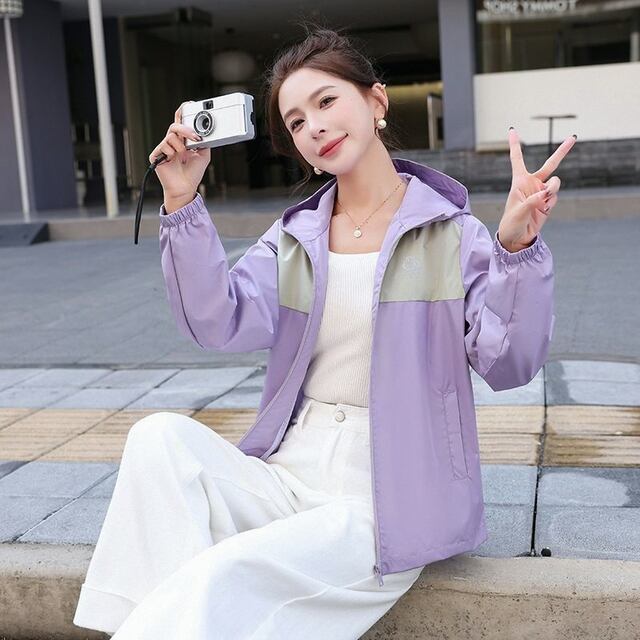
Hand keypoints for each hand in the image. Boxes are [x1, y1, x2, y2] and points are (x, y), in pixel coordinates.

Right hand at [149, 102, 211, 205]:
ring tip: (184, 156)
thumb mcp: (204, 155)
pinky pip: (164, 146)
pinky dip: (172, 153)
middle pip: (175, 125)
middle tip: (196, 137)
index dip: (184, 111)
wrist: (185, 188)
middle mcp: (172, 142)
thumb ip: (204, 142)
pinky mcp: (156, 155)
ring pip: (171, 136)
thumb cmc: (193, 174)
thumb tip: (205, 131)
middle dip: (186, 129)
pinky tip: (173, 160)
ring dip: (181, 146)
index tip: (191, 105)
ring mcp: (163, 148)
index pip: (181, 121)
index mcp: (182, 141)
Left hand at [498, 127, 575, 251]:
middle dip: (562, 151)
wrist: (517, 238)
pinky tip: (544, 210)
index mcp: (519, 181)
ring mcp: (542, 192)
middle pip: (550, 164)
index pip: (517, 159)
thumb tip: (546, 193)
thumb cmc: (511, 223)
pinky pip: (555, 197)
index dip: (515, 144)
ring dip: (552, 190)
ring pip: (556, 183)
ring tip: (544, 201)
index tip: (512, 130)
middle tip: (574, 137)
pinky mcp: (548, 201)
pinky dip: (552, 202)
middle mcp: (532, 183)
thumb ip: (533, 201)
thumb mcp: (518, 212)